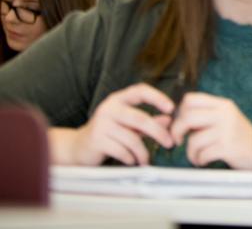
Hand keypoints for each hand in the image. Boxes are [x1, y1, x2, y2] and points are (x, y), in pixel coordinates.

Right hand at [50, 83, 175, 165]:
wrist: (79, 147)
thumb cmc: (109, 134)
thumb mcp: (129, 125)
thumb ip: (149, 122)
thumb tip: (169, 120)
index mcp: (118, 99)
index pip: (140, 91)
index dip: (157, 97)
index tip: (171, 109)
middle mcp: (109, 108)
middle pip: (140, 119)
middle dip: (158, 133)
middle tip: (169, 143)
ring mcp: (101, 124)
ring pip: (132, 138)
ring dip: (143, 152)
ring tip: (145, 160)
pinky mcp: (96, 140)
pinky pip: (121, 150)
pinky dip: (130, 158)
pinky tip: (132, 161)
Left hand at [170, 92, 251, 169]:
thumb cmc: (239, 137)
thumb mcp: (226, 119)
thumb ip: (206, 116)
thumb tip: (178, 121)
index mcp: (223, 105)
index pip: (191, 99)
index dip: (180, 112)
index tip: (181, 123)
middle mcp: (225, 114)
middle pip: (187, 117)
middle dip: (177, 131)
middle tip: (178, 140)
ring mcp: (226, 130)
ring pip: (193, 140)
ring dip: (190, 153)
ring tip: (197, 156)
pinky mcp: (227, 147)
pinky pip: (202, 154)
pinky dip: (199, 161)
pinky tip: (204, 161)